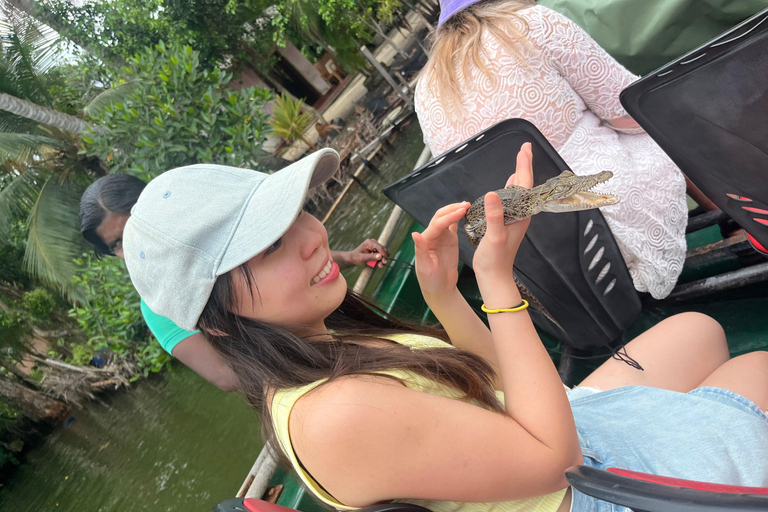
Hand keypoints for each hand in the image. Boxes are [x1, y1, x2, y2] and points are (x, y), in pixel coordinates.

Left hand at [338, 239, 388, 268]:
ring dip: (382, 259)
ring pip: (383, 253)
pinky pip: (381, 254)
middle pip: (382, 250)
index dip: (383, 254)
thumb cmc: (356, 257)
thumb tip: (380, 256)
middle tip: (381, 265)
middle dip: (383, 258)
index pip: (380, 248)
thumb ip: (371, 257)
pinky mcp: (375, 250)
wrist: (353, 258)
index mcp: (369, 242)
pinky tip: (378, 264)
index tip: (384, 261)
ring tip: (380, 265)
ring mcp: (374, 246)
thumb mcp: (362, 258)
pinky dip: (380, 259)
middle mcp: (373, 243)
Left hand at [413, 201, 470, 298]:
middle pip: (441, 216)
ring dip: (455, 210)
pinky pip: (453, 225)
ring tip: (468, 205)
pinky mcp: (449, 240)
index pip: (438, 224)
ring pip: (447, 218)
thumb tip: (415, 233)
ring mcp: (441, 237)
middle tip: (466, 205)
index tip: (462, 211)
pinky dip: (458, 217)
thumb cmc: (430, 281)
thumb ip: (420, 250)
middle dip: (453, 209)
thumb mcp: (425, 268)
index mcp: (426, 240)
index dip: (449, 216)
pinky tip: (465, 211)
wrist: (439, 289)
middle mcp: (432, 236)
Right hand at [473, 143, 533, 291]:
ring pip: (518, 192)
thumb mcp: (493, 236)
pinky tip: (506, 186)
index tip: (525, 150)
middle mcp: (520, 214)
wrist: (494, 276)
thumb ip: (495, 215)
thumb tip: (492, 193)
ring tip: (519, 162)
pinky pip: (510, 200)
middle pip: (524, 185)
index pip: (524, 185)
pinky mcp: (506, 223)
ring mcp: (514, 218)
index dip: (524, 165)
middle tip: (524, 149)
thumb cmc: (495, 259)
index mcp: (520, 214)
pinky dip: (509, 188)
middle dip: (524, 166)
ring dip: (518, 176)